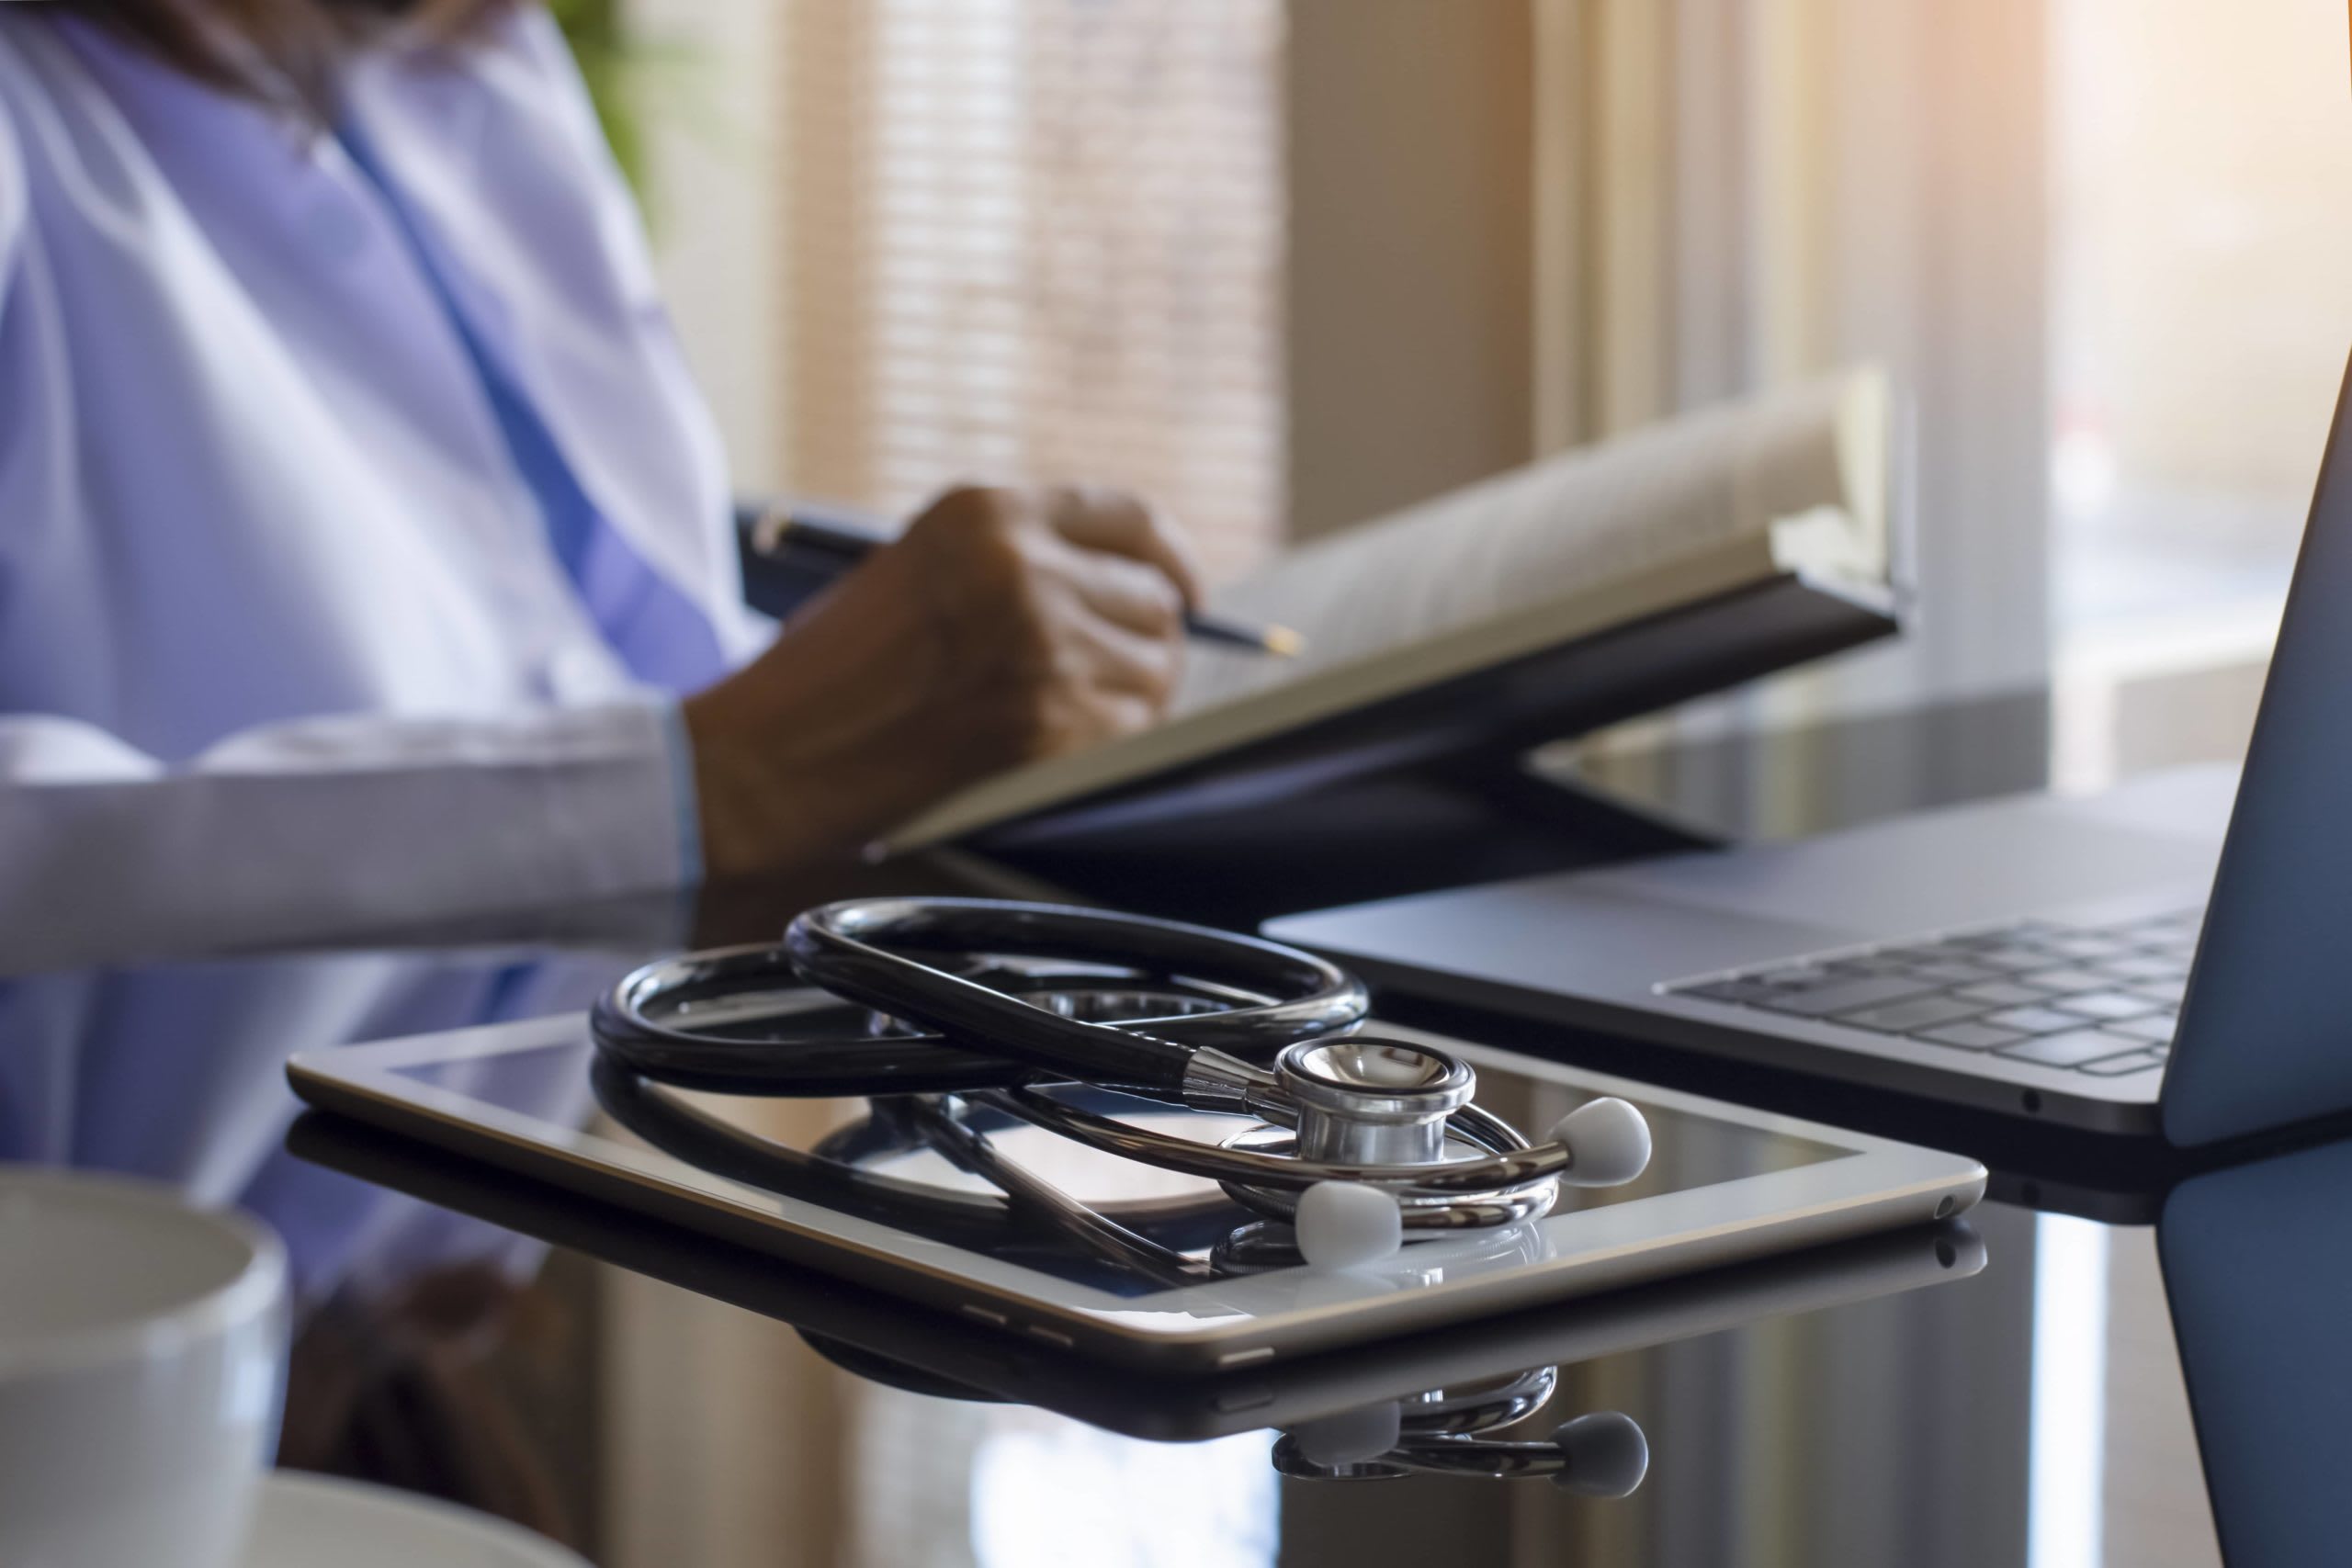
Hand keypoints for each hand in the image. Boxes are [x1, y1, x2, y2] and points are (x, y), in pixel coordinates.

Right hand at [682, 483, 1202, 879]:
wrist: (770, 757)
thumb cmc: (831, 672)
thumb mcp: (919, 566)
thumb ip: (1015, 557)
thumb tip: (1130, 583)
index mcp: (983, 512)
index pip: (1131, 518)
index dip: (1172, 559)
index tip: (1187, 590)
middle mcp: (1020, 566)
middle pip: (1154, 599)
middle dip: (1144, 641)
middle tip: (1106, 675)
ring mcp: (1040, 644)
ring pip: (1156, 670)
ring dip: (1131, 697)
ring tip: (1063, 715)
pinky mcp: (1048, 722)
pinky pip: (1133, 729)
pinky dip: (1111, 744)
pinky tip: (1054, 748)